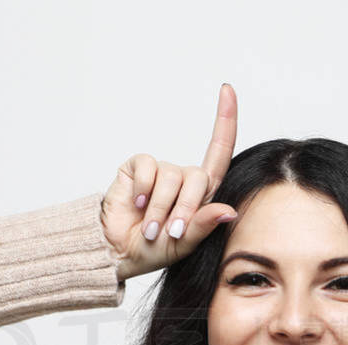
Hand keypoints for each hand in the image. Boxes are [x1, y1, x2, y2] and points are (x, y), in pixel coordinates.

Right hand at [100, 83, 239, 281]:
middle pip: (198, 177)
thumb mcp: (184, 244)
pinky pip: (147, 167)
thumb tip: (230, 211)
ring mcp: (160, 171)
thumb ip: (204, 226)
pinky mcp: (137, 167)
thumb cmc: (154, 249)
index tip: (227, 90)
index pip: (219, 153)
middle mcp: (183, 178)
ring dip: (161, 207)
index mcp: (201, 194)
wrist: (118, 251)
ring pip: (172, 176)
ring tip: (149, 228)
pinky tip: (135, 204)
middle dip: (186, 208)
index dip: (225, 122)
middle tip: (171, 232)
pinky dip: (143, 189)